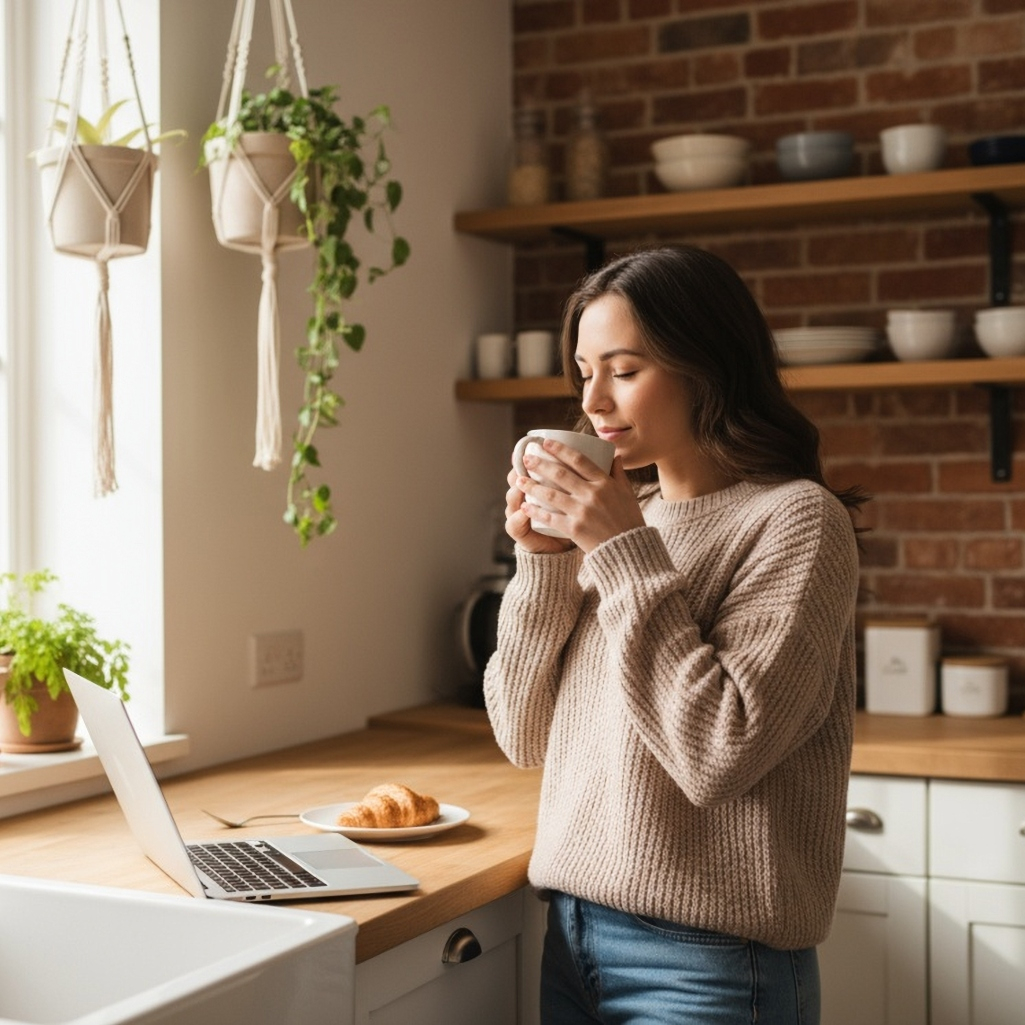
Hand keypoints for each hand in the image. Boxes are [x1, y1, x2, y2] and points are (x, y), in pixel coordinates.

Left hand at [513, 438, 644, 553]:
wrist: (628, 550)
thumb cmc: (629, 520)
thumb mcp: (627, 493)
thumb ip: (618, 473)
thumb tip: (615, 455)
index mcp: (605, 483)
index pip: (579, 460)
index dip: (560, 449)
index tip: (545, 443)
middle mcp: (593, 494)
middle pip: (560, 474)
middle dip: (540, 464)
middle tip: (525, 459)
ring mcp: (582, 511)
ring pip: (551, 494)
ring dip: (532, 486)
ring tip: (518, 480)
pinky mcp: (575, 528)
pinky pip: (550, 517)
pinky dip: (536, 511)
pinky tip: (524, 507)